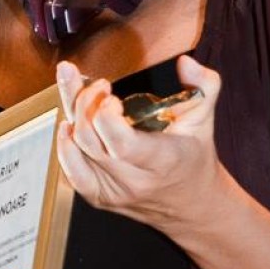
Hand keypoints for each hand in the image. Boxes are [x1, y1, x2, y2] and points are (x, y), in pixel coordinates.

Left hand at [55, 54, 223, 234]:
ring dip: (72, 117)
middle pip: (91, 141)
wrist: (190, 205)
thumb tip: (185, 63)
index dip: (106, 117)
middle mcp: (136, 180)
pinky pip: (71, 172)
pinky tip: (67, 124)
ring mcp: (114, 192)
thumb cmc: (194, 157)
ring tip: (80, 93)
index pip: (123, 144)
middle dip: (86, 105)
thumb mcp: (205, 119)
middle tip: (97, 85)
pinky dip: (64, 146)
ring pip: (77, 152)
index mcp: (164, 160)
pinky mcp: (98, 197)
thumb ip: (205, 85)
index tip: (110, 94)